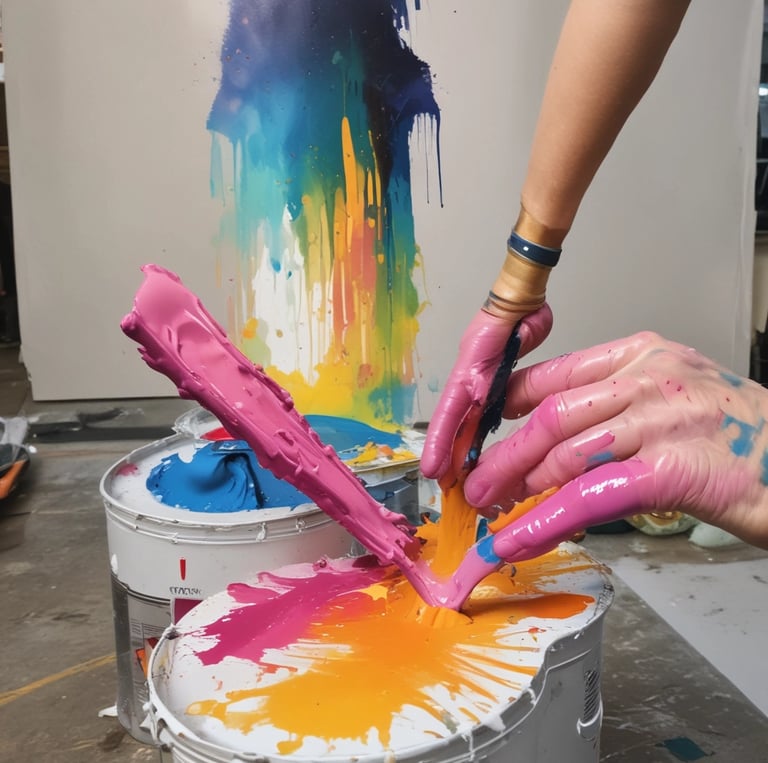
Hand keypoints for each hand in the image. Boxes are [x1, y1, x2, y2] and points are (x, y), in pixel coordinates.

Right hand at [420, 303, 552, 485]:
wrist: (521, 302)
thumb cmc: (517, 311)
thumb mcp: (517, 326)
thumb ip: (515, 341)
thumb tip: (509, 360)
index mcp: (472, 368)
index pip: (453, 407)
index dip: (441, 440)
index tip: (433, 469)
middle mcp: (470, 381)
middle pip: (455, 423)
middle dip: (447, 456)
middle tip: (445, 488)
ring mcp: (478, 387)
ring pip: (466, 425)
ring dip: (459, 452)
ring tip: (458, 483)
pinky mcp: (490, 390)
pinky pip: (480, 420)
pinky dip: (474, 441)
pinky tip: (478, 461)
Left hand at [463, 331, 767, 560]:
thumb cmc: (744, 439)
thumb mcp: (674, 402)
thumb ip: (617, 416)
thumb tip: (557, 453)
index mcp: (643, 355)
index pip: (555, 374)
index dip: (508, 405)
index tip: (483, 431)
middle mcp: (649, 379)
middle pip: (551, 415)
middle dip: (505, 454)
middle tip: (476, 485)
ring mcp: (662, 420)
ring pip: (565, 453)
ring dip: (518, 487)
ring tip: (489, 513)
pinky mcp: (675, 469)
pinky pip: (592, 495)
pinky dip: (547, 520)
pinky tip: (517, 539)